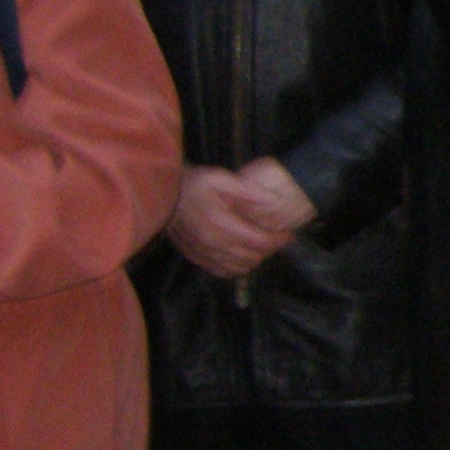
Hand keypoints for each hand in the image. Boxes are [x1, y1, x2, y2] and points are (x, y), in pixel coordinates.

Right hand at [167, 160, 315, 278]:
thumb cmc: (193, 184)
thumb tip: (274, 200)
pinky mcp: (196, 258)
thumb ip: (248, 190)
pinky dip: (237, 268)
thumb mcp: (220, 178)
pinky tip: (243, 256)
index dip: (278, 240)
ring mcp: (203, 253)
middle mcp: (212, 243)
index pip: (259, 241)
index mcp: (221, 224)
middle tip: (277, 238)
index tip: (289, 234)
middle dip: (270, 249)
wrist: (161, 196)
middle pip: (252, 256)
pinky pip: (222, 272)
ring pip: (239, 267)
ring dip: (255, 259)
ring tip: (262, 246)